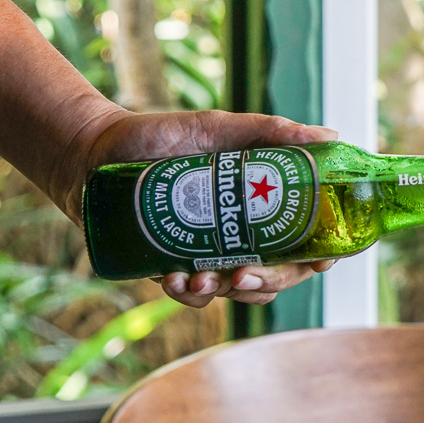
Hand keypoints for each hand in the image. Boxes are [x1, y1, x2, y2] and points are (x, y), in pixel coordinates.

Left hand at [62, 109, 340, 307]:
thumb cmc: (160, 135)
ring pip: (238, 291)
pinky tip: (173, 279)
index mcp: (262, 205)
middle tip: (246, 276)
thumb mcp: (219, 128)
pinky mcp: (173, 266)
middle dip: (269, 282)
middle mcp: (242, 234)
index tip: (320, 259)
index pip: (305, 239)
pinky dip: (187, 293)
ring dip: (226, 293)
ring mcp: (210, 253)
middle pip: (279, 274)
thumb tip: (330, 137)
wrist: (92, 151)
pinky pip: (191, 295)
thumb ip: (272, 133)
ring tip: (202, 279)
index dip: (321, 254)